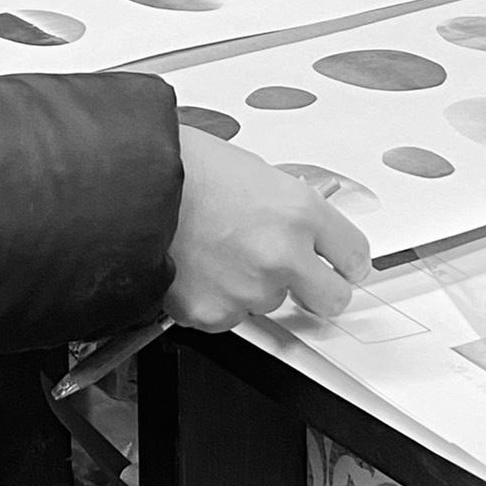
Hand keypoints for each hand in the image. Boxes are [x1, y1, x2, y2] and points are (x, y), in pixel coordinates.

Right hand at [165, 127, 371, 332]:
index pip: (355, 256)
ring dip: (251, 286)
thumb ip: (289, 210)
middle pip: (331, 298)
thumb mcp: (256, 173)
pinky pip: (227, 316)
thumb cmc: (185, 170)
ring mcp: (249, 289)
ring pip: (269, 303)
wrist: (130, 187)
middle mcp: (282, 255)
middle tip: (298, 278)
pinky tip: (196, 266)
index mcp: (299, 211)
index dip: (346, 262)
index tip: (340, 266)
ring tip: (217, 250)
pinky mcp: (214, 313)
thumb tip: (304, 233)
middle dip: (319, 290)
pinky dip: (214, 298)